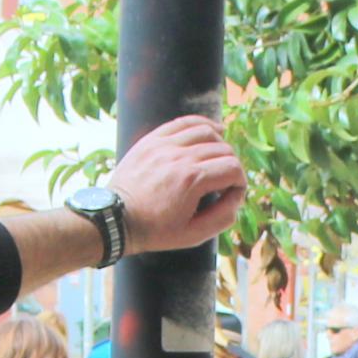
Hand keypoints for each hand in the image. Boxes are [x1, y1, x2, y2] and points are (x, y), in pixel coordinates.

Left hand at [110, 114, 249, 252]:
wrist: (117, 219)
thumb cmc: (156, 230)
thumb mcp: (194, 235)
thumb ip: (223, 217)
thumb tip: (237, 197)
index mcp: (192, 180)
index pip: (233, 168)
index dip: (240, 182)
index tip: (232, 194)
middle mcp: (180, 157)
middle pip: (223, 149)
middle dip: (231, 166)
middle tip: (224, 182)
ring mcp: (164, 145)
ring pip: (207, 131)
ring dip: (219, 144)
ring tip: (218, 159)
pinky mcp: (152, 139)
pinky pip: (183, 122)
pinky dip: (201, 124)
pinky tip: (211, 131)